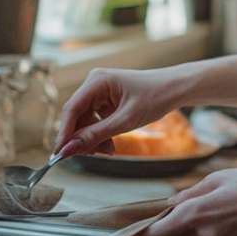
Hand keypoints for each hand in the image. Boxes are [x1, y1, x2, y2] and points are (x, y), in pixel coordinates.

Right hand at [53, 67, 182, 157]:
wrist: (176, 89)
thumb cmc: (155, 97)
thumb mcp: (125, 121)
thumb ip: (96, 135)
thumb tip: (69, 149)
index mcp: (97, 81)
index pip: (71, 109)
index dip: (64, 133)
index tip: (60, 154)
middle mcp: (95, 83)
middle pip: (76, 117)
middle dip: (83, 138)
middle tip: (93, 154)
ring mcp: (100, 91)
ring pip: (85, 121)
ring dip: (93, 138)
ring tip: (109, 149)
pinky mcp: (106, 99)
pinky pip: (95, 120)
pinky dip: (100, 134)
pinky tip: (111, 143)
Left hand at [102, 168, 236, 235]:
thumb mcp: (215, 179)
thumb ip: (189, 193)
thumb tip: (171, 202)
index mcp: (195, 212)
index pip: (157, 231)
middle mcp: (203, 233)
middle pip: (172, 235)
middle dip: (170, 224)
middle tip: (182, 208)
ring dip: (189, 227)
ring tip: (211, 207)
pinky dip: (206, 231)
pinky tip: (223, 215)